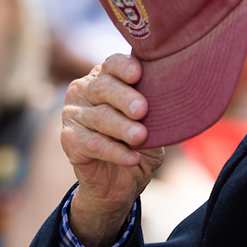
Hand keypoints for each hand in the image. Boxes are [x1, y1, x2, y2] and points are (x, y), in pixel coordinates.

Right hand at [62, 54, 164, 246]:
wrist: (121, 183)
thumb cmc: (138, 144)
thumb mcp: (152, 124)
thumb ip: (156, 109)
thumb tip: (177, 96)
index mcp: (105, 78)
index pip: (112, 64)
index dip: (124, 67)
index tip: (139, 74)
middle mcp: (84, 91)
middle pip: (103, 87)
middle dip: (125, 98)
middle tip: (142, 110)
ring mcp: (73, 114)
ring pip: (99, 117)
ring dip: (122, 127)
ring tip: (140, 136)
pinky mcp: (69, 140)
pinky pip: (93, 144)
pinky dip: (115, 151)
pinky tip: (132, 158)